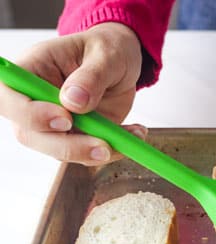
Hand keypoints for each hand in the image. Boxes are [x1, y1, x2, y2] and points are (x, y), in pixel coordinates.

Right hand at [0, 22, 144, 164]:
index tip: (65, 118)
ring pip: (59, 151)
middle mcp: (35, 101)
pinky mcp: (76, 136)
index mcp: (32, 70)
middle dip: (66, 146)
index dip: (29, 114)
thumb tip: (73, 101)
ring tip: (131, 135)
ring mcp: (54, 123)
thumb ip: (91, 76)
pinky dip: (113, 149)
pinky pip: (87, 153)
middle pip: (30, 134)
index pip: (9, 98)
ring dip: (95, 152)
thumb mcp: (106, 54)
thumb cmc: (107, 49)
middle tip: (102, 145)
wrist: (122, 62)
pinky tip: (134, 134)